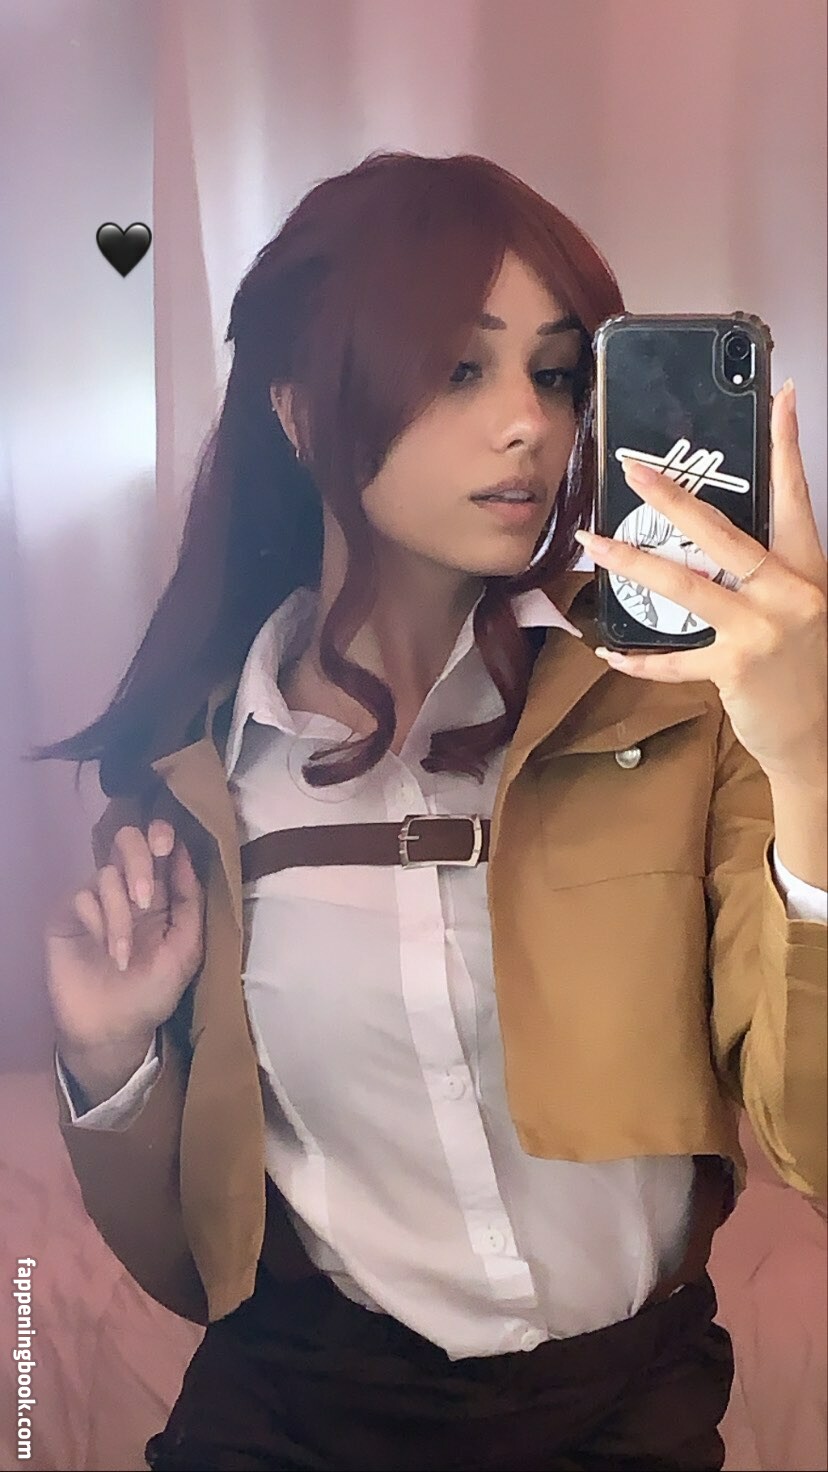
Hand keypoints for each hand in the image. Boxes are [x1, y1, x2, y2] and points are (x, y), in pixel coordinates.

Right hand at [46, 819, 205, 1058]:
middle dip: (139, 861)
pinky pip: (82, 897)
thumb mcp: (186, 951)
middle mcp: (127, 887)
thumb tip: (187, 857)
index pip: (160, 846)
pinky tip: (108, 954)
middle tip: (144, 897)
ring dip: (120, 915)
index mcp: (160, 892)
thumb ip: (190, 904)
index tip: (166, 845)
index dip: (163, 834)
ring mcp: (96, 899)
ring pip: (106, 873)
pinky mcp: (68, 914)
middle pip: (128, 840)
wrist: (113, 1030)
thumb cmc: (153, 991)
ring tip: (123, 954)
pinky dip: (99, 924)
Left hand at [575, 380, 826, 786]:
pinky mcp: (737, 669)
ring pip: (687, 587)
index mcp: (806, 570)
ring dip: (633, 563)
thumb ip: (763, 574)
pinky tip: (610, 652)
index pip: (796, 497)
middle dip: (674, 497)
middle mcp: (789, 593)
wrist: (817, 734)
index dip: (786, 448)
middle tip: (634, 469)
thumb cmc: (801, 665)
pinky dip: (640, 659)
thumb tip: (708, 540)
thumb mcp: (797, 607)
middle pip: (724, 534)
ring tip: (594, 545)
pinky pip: (675, 661)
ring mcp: (762, 631)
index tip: (779, 398)